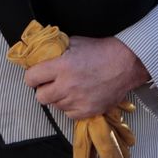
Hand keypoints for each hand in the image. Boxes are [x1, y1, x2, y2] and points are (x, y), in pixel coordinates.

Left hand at [24, 36, 149, 119]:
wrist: (126, 64)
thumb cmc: (101, 51)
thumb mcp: (74, 43)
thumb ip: (56, 52)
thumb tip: (42, 56)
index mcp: (61, 67)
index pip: (31, 78)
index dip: (32, 77)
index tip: (36, 76)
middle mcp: (67, 86)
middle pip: (40, 97)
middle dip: (43, 89)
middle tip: (51, 83)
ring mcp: (78, 101)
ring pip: (55, 106)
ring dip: (59, 98)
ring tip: (69, 88)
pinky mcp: (88, 111)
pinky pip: (69, 114)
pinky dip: (71, 107)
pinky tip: (78, 96)